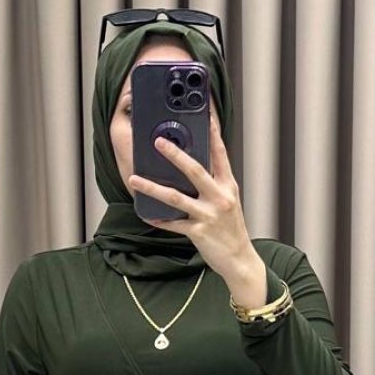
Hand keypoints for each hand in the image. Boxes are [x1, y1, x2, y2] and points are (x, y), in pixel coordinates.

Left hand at [126, 115, 259, 289]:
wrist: (240, 260)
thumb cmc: (231, 229)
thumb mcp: (229, 201)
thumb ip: (214, 183)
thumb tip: (192, 167)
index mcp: (228, 186)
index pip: (220, 154)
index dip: (213, 133)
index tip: (205, 115)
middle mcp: (220, 198)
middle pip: (195, 170)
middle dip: (175, 155)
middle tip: (158, 142)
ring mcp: (209, 215)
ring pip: (176, 198)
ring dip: (152, 188)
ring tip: (134, 179)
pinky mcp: (199, 232)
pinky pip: (173, 224)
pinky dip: (159, 220)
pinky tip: (146, 215)